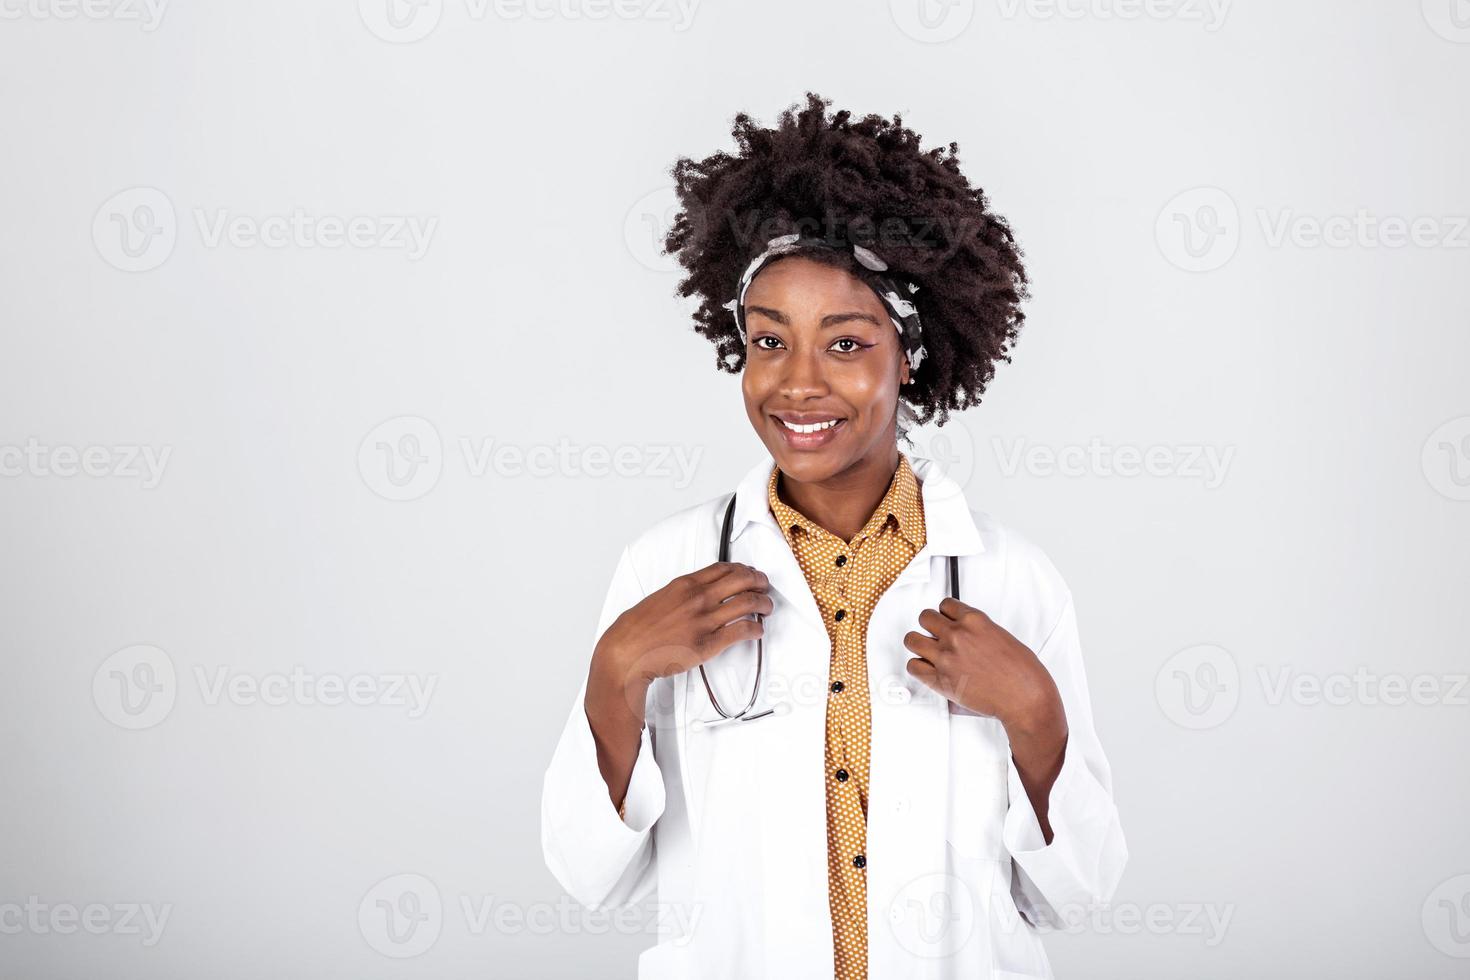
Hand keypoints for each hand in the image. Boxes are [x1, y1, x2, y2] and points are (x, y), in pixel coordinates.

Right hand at [590, 561, 771, 717]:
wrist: (627, 653)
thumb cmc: (637, 630)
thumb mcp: (660, 599)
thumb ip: (682, 594)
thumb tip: (700, 594)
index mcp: (685, 584)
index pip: (724, 568)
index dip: (743, 569)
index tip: (750, 573)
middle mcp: (698, 598)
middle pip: (742, 580)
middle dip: (759, 581)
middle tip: (765, 587)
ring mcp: (704, 620)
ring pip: (748, 603)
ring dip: (764, 604)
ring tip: (767, 608)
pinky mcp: (709, 644)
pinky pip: (742, 631)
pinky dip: (755, 629)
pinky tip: (757, 630)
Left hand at [902, 597, 1059, 732]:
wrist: (1024, 699)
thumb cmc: (1022, 672)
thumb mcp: (1003, 637)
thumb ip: (979, 631)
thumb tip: (967, 634)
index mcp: (975, 620)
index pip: (946, 604)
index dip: (946, 613)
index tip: (947, 620)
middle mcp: (957, 635)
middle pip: (925, 617)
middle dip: (930, 625)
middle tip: (936, 634)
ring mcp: (946, 657)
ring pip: (912, 639)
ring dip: (919, 643)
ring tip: (927, 650)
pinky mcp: (940, 679)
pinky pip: (913, 666)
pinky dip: (918, 667)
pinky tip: (928, 669)